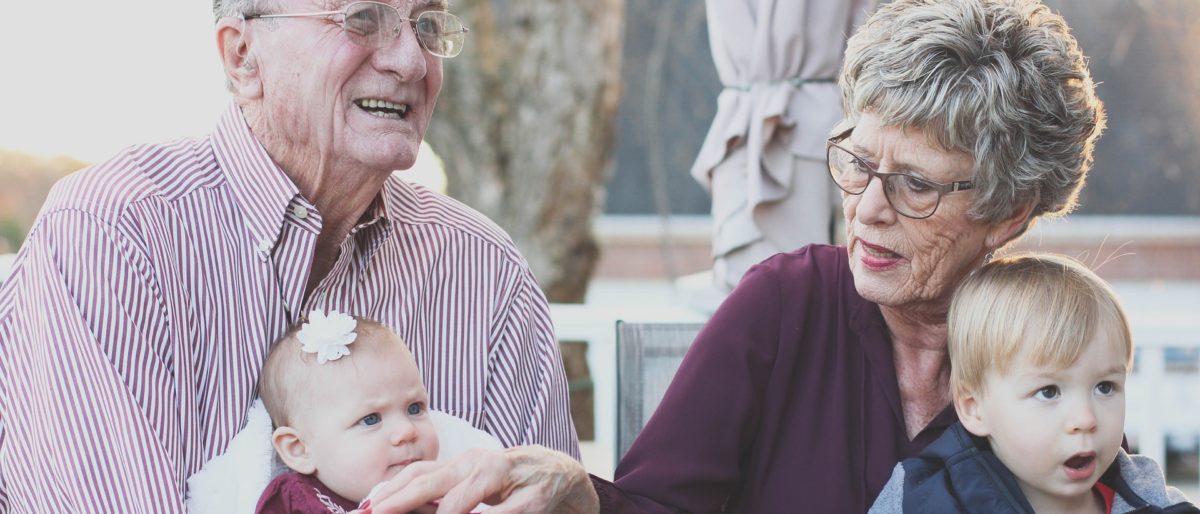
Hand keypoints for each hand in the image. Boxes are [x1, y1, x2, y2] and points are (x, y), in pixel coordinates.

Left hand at [363, 446, 598, 513]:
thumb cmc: (510, 481)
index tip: (366, 506)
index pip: (421, 473)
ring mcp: (507, 478)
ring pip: (464, 496)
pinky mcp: (531, 499)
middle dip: (402, 498)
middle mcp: (481, 464)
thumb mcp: (473, 483)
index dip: (393, 489)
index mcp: (464, 463)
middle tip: (377, 512)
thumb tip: (397, 501)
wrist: (561, 475)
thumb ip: (443, 490)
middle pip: (435, 481)